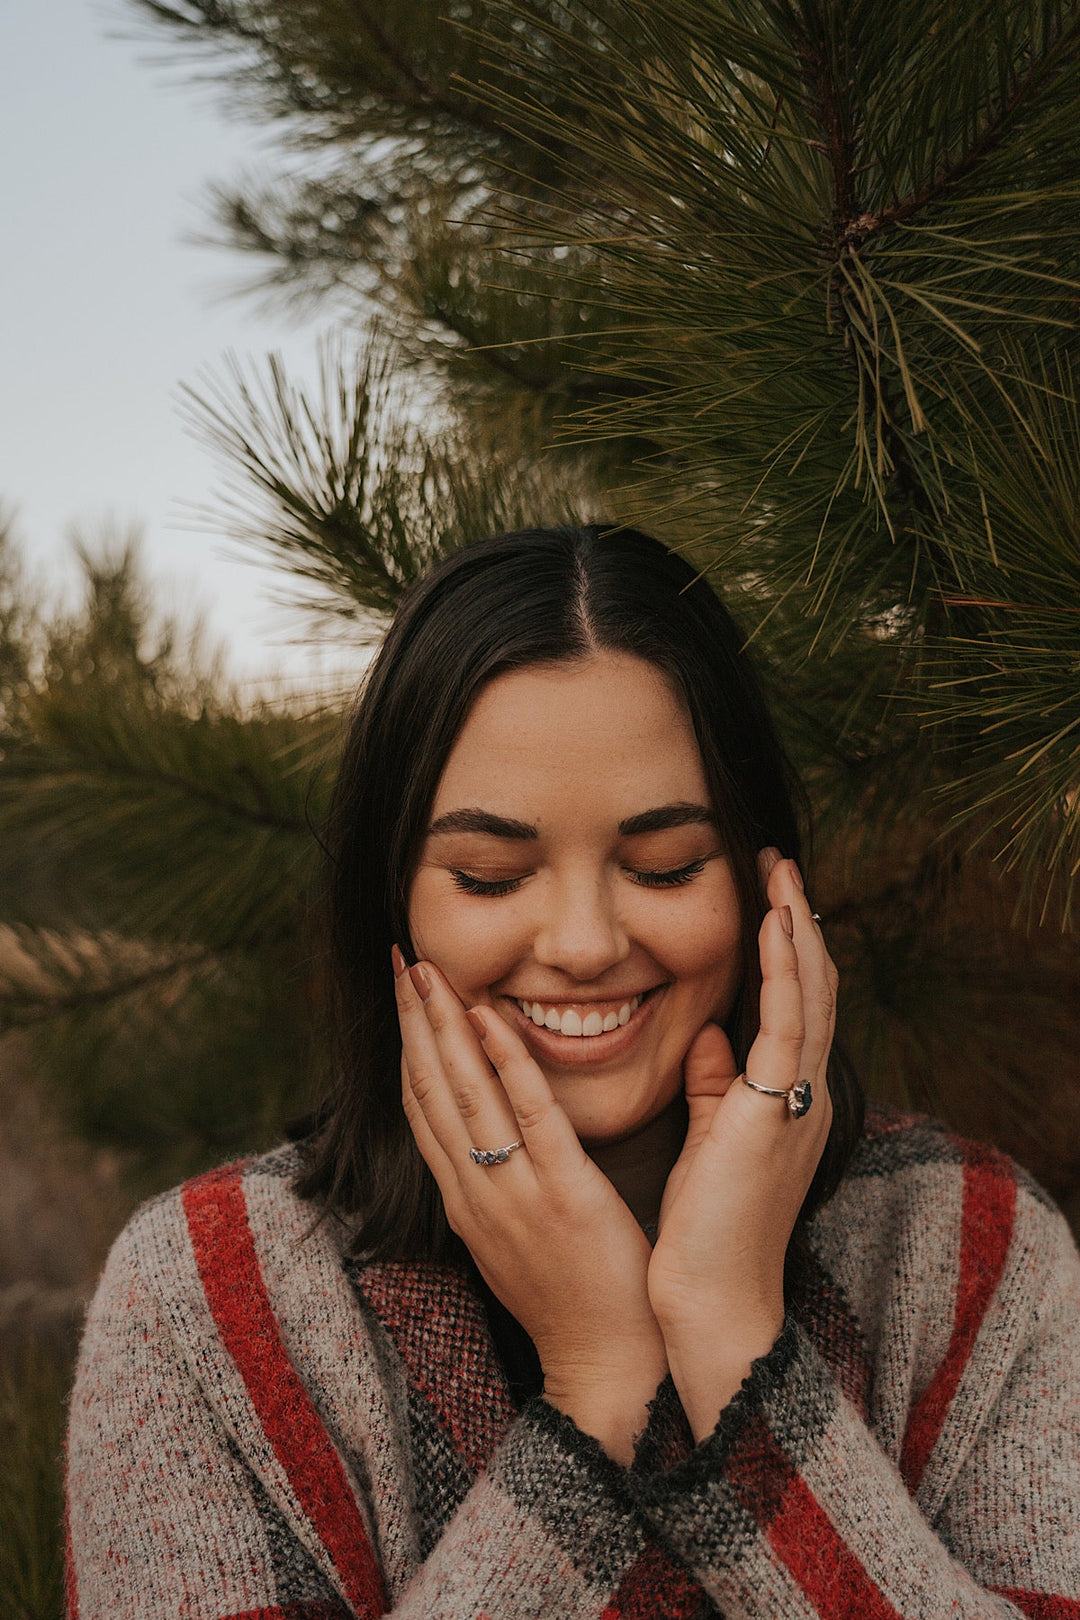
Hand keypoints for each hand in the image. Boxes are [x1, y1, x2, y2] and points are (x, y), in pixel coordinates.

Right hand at [394, 949, 667, 1461]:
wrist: (608, 1368)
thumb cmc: (573, 1303)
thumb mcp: (515, 1242)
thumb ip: (499, 1187)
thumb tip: (489, 1145)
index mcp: (465, 1201)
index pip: (422, 1110)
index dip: (408, 1048)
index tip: (401, 996)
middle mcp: (474, 1192)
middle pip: (429, 1091)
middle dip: (412, 1021)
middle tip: (399, 959)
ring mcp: (513, 1193)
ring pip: (464, 1094)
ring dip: (441, 1026)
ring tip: (426, 970)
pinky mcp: (562, 1193)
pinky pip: (528, 1114)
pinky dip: (504, 1060)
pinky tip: (488, 1016)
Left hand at [647, 849, 836, 1439]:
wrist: (710, 1298)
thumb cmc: (705, 1230)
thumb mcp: (712, 1140)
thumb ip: (715, 1087)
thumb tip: (709, 1036)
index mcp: (788, 1101)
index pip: (795, 1008)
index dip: (788, 950)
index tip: (769, 897)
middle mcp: (805, 1094)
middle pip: (813, 990)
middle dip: (799, 924)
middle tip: (781, 864)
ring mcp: (798, 1100)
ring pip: (811, 995)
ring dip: (797, 928)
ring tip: (782, 872)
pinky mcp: (776, 1108)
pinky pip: (788, 1022)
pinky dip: (786, 967)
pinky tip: (777, 922)